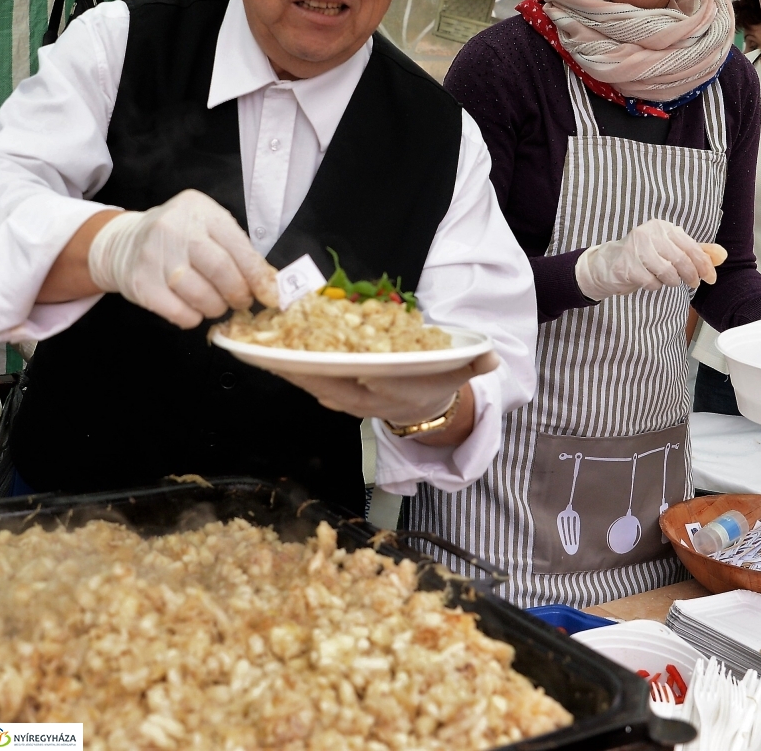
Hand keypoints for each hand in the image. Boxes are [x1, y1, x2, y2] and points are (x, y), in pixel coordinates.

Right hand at [88, 189, 277, 327]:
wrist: (123, 242)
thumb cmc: (177, 236)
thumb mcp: (206, 227)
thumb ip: (235, 248)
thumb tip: (268, 284)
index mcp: (199, 210)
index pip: (238, 247)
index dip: (258, 276)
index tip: (270, 295)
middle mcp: (175, 228)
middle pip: (221, 270)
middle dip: (239, 294)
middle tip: (242, 302)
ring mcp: (154, 256)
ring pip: (201, 295)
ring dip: (216, 308)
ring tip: (217, 305)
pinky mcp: (141, 283)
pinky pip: (179, 312)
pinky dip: (193, 318)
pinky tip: (194, 310)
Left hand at [272, 350, 499, 431]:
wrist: (424, 407)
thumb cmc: (436, 380)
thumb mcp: (460, 371)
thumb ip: (474, 362)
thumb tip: (492, 358)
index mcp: (396, 391)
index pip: (376, 384)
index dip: (362, 377)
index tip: (345, 366)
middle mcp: (369, 399)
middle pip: (336, 386)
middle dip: (311, 372)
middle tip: (287, 353)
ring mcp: (350, 401)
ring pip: (318, 388)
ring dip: (294, 374)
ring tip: (269, 354)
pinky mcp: (337, 397)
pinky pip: (312, 386)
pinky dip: (294, 374)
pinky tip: (275, 358)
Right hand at [575, 219, 724, 301]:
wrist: (607, 264)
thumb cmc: (642, 257)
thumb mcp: (670, 250)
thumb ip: (696, 251)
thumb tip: (722, 255)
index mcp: (662, 227)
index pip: (691, 246)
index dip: (704, 265)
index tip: (710, 278)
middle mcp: (648, 233)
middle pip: (682, 260)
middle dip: (691, 276)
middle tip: (693, 283)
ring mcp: (635, 249)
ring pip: (668, 272)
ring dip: (671, 281)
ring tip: (666, 279)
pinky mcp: (627, 266)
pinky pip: (652, 282)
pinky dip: (655, 286)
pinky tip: (649, 281)